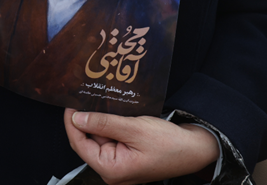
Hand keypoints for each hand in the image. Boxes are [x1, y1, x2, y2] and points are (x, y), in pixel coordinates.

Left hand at [64, 108, 219, 184]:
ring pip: (100, 136)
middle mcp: (112, 170)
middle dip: (85, 118)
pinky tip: (111, 108)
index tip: (70, 102)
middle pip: (88, 140)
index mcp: (111, 169)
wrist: (196, 149)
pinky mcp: (127, 155)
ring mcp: (120, 163)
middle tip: (83, 95)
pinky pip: (112, 137)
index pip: (79, 144)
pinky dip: (110, 123)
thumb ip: (104, 123)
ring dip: (99, 119)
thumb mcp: (134, 129)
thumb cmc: (169, 143)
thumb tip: (77, 118)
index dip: (72, 122)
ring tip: (97, 97)